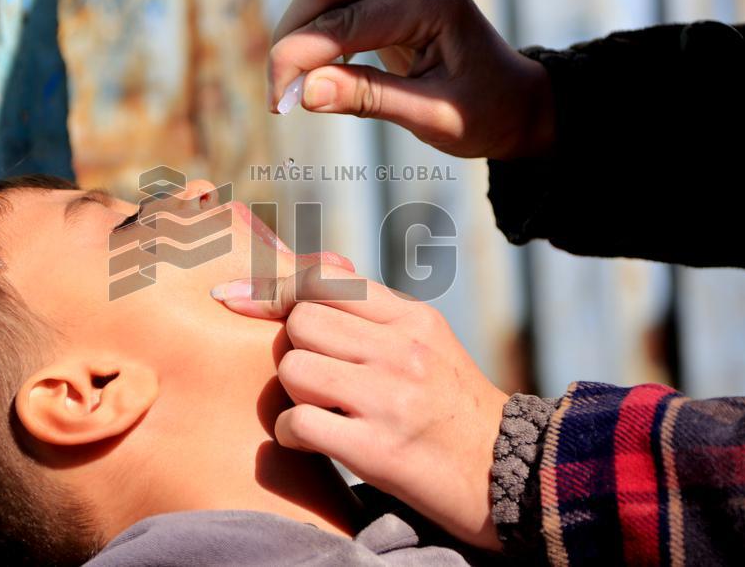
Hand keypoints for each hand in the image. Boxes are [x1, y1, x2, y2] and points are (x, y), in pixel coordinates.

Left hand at [211, 264, 508, 549]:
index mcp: (412, 318)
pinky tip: (311, 440)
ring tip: (321, 409)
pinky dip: (291, 433)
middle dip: (296, 350)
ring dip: (293, 393)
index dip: (273, 289)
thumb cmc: (452, 407)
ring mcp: (390, 397)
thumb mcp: (426, 343)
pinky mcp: (377, 448)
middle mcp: (402, 349)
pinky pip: (297, 421)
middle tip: (319, 378)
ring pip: (294, 368)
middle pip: (301, 322)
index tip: (235, 299)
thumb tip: (318, 269)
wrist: (509, 474)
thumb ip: (373, 311)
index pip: (325, 280)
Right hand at [270, 0, 554, 159]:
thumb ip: (366, 99)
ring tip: (293, 53)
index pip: (339, 24)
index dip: (297, 62)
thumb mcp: (431, 118)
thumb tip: (303, 93)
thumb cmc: (480, 111)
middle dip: (290, 39)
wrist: (509, 101)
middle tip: (281, 96)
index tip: (278, 104)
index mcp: (431, 0)